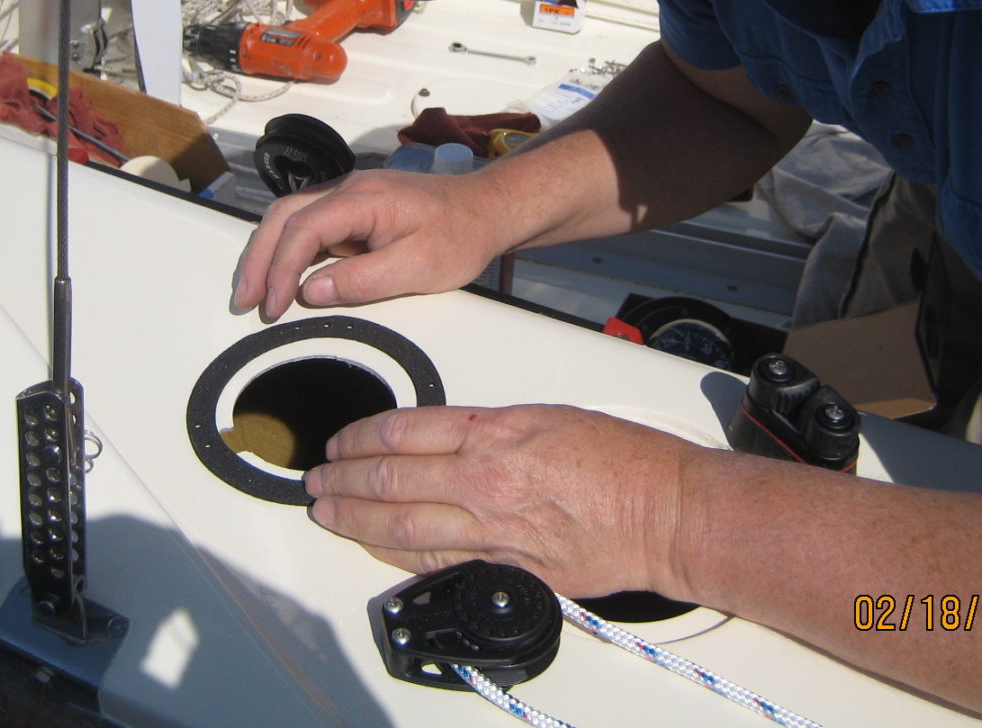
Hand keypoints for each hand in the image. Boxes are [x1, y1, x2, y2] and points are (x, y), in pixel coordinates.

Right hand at [232, 169, 508, 319]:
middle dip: (258, 259)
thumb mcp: (419, 267)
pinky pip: (310, 225)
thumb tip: (314, 291)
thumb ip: (364, 280)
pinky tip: (284, 277)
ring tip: (256, 292)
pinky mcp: (354, 210)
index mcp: (364, 199)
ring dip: (268, 253)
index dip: (281, 269)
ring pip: (290, 218)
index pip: (303, 230)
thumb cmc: (461, 234)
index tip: (274, 305)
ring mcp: (349, 197)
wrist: (487, 210)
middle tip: (246, 299)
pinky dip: (289, 251)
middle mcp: (349, 189)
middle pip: (283, 217)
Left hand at [303, 404, 699, 600]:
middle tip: (317, 477)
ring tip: (327, 510)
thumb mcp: (546, 414)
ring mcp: (492, 529)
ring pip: (402, 524)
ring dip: (355, 517)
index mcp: (494, 432)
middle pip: (391, 478)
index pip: (403, 431)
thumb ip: (488, 426)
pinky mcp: (506, 567)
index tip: (341, 440)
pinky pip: (436, 560)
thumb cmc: (621, 459)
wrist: (664, 512)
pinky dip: (396, 552)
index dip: (360, 437)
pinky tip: (374, 545)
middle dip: (344, 477)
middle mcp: (485, 480)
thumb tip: (442, 436)